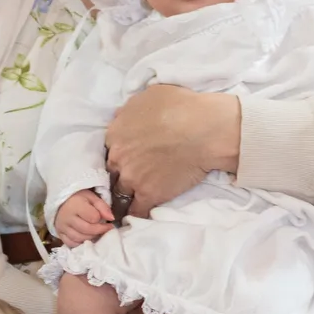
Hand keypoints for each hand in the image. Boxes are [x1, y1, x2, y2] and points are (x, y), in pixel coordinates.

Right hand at [53, 189, 112, 245]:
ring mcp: (62, 227)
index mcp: (75, 205)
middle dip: (100, 230)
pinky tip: (85, 237)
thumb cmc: (78, 199)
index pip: (93, 217)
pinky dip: (80, 242)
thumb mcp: (92, 197)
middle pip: (87, 230)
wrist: (61, 202)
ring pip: (80, 238)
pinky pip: (71, 244)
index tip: (105, 218)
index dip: (101, 219)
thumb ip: (103, 207)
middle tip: (106, 228)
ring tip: (96, 232)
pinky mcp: (59, 234)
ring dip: (91, 237)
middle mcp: (67, 217)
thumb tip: (111, 218)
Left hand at [104, 86, 239, 219]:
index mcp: (115, 133)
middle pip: (112, 171)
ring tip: (127, 203)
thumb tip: (121, 118)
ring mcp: (132, 178)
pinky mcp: (149, 195)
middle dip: (119, 174)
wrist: (203, 129)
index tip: (129, 158)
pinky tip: (138, 217)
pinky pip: (136, 211)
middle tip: (131, 178)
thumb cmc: (180, 106)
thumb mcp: (147, 96)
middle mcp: (118, 157)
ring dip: (124, 197)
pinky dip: (137, 214)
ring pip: (119, 193)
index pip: (110, 148)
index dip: (120, 154)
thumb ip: (129, 111)